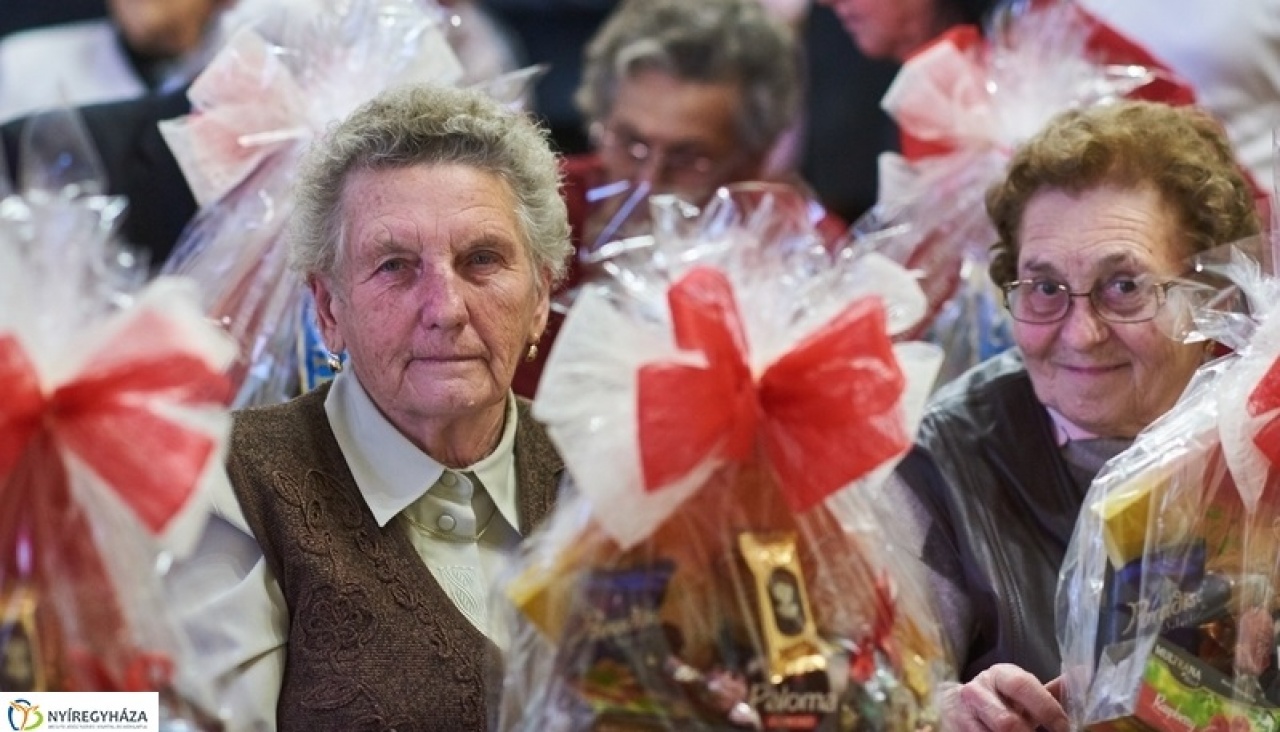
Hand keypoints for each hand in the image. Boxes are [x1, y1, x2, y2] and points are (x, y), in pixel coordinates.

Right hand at [939, 665, 1068, 731]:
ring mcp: (963, 714)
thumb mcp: (1023, 691)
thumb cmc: (1000, 699)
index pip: (1022, 686)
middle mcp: (977, 691)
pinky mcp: (957, 730)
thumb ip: (1051, 690)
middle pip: (1007, 722)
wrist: (957, 705)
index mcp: (999, 675)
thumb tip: (1084, 674)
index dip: (1046, 709)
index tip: (1065, 727)